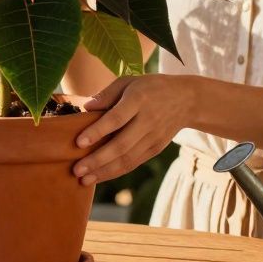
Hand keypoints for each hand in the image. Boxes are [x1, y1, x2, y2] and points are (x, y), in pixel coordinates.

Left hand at [72, 74, 195, 184]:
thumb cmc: (150, 88)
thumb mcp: (129, 82)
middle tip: (76, 169)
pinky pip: (134, 163)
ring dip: (104, 171)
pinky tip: (99, 176)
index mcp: (138, 100)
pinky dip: (115, 172)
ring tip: (83, 179)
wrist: (186, 100)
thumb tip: (85, 108)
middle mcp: (147, 121)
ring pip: (127, 159)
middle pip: (121, 145)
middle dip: (97, 160)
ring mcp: (153, 138)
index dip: (97, 131)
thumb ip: (107, 94)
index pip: (116, 119)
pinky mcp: (156, 149)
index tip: (79, 143)